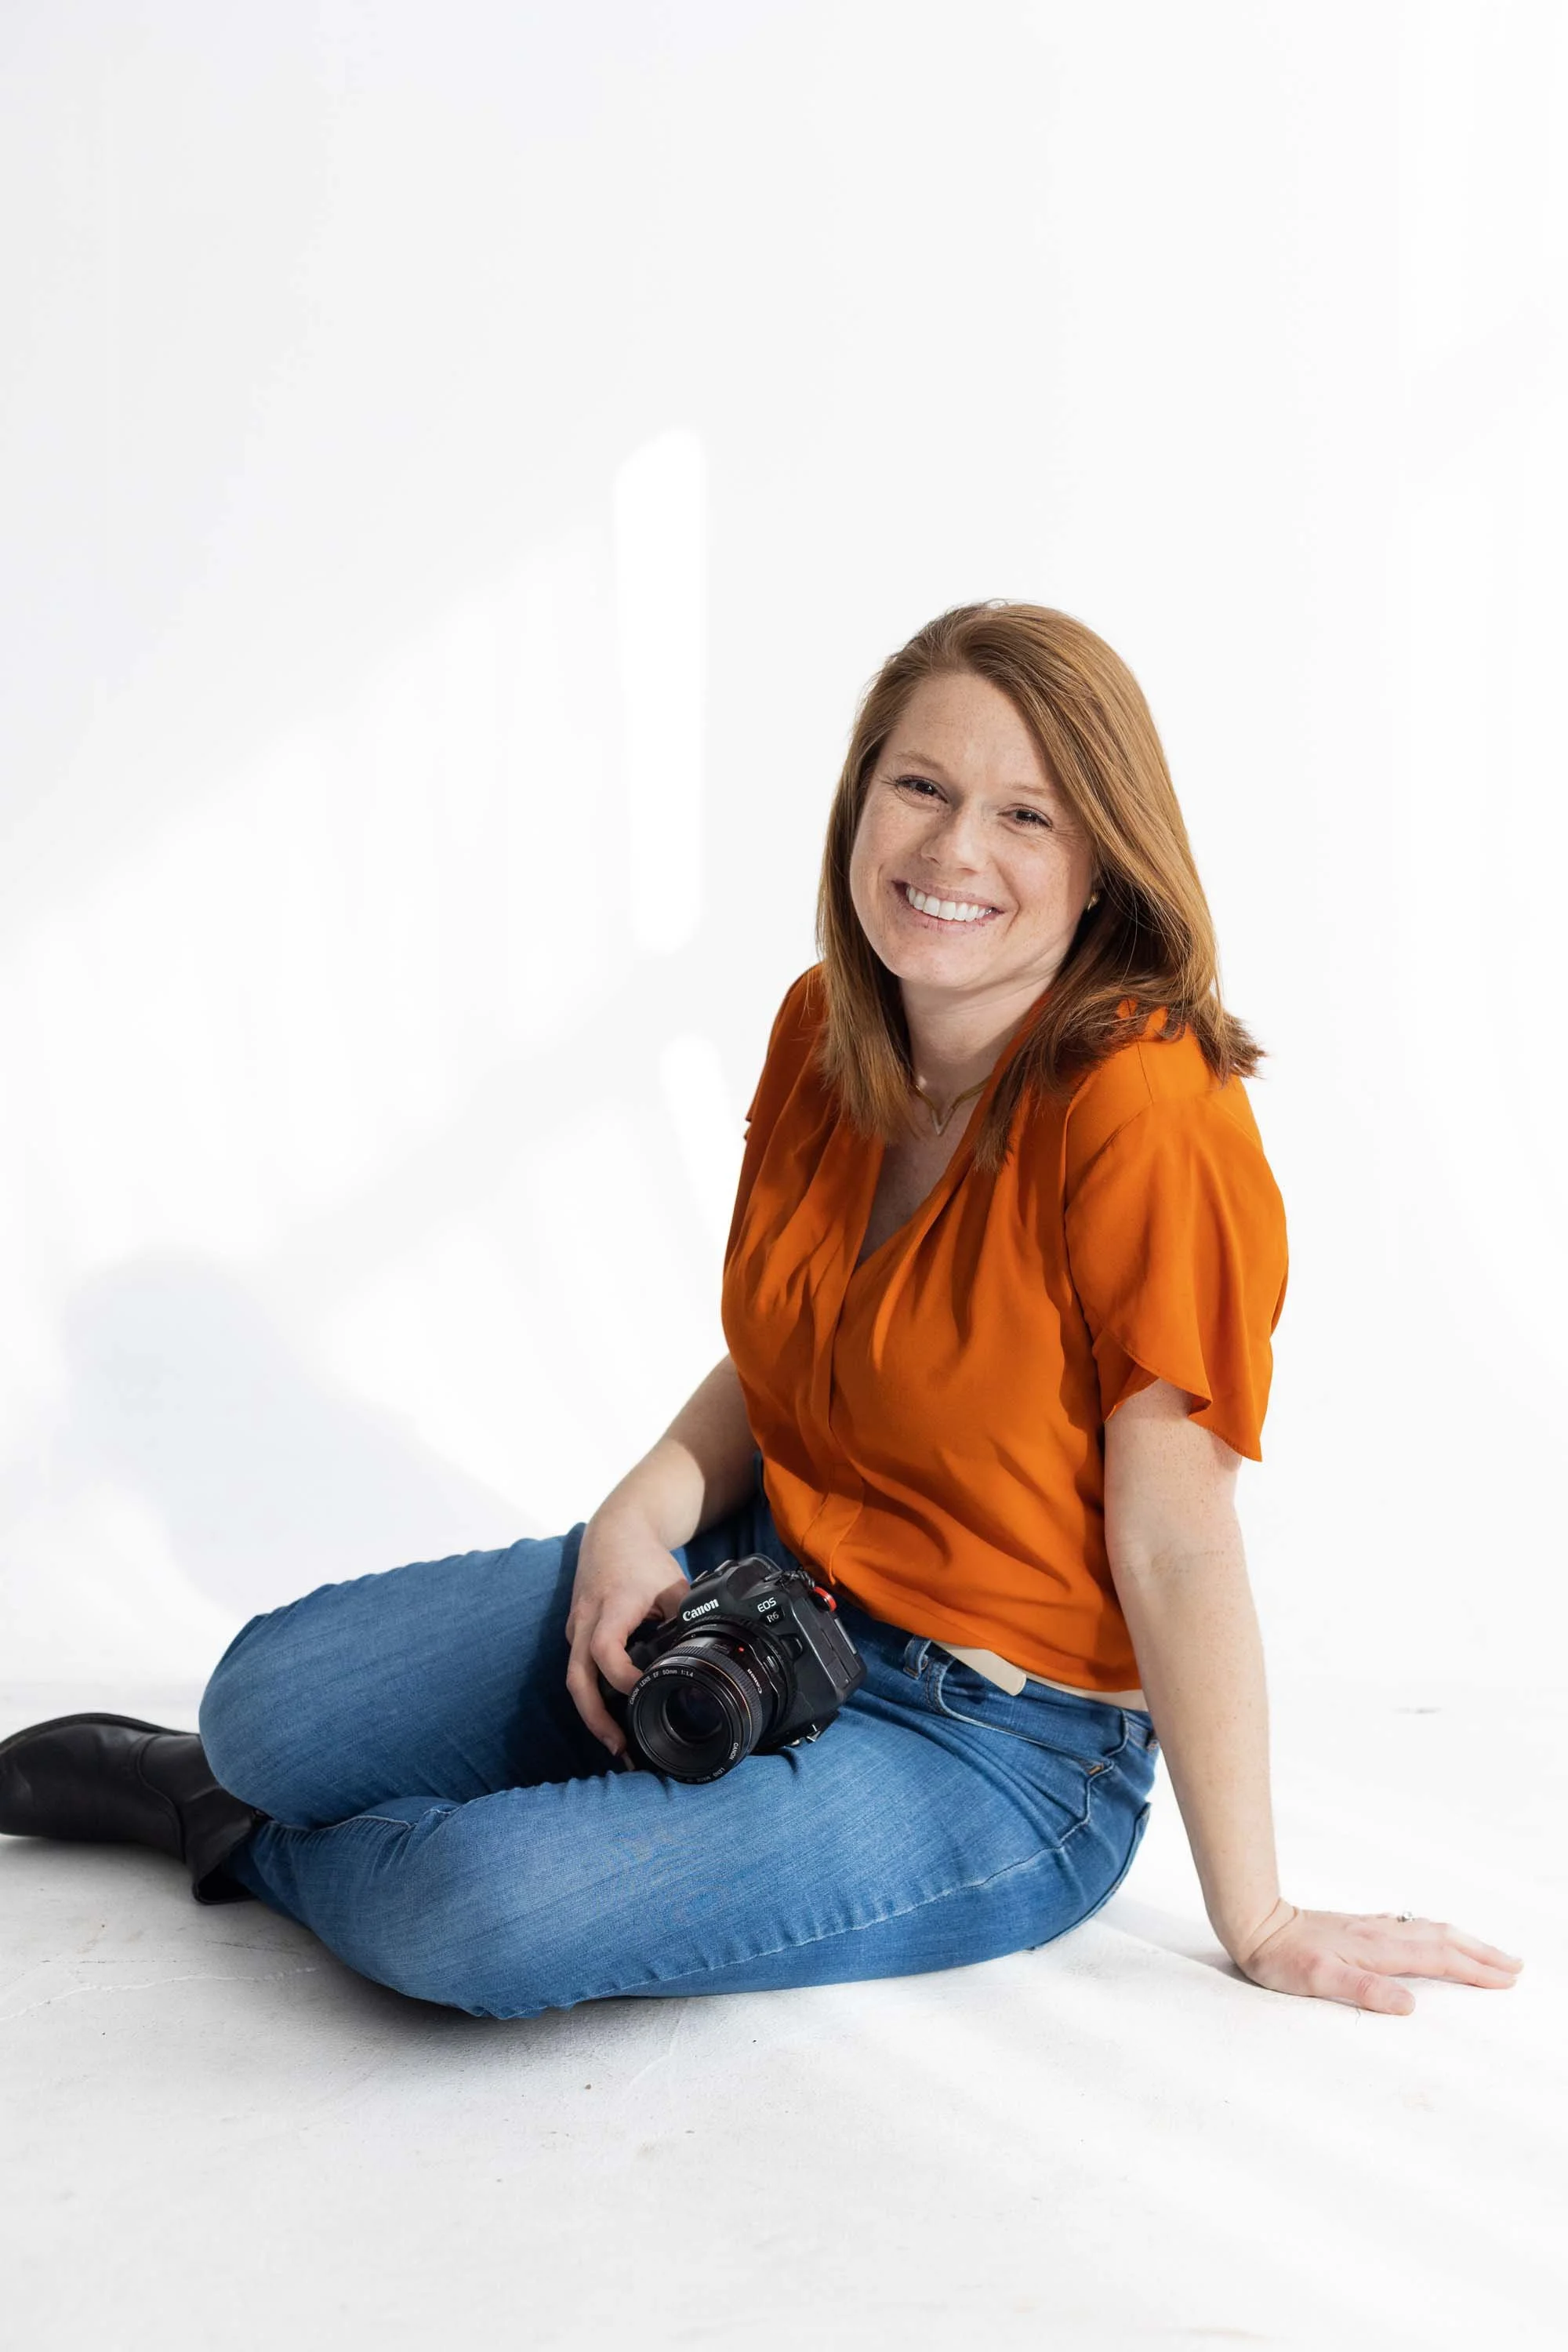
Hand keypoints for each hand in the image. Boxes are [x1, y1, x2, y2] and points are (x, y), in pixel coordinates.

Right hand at [564, 1508, 690, 1757]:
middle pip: (577, 1679)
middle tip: (619, 1747)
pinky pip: (579, 1669)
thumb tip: (708, 1655)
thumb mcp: (673, 1584)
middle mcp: (586, 1621)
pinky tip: (610, 1714)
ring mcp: (576, 1628)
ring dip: (591, 1713)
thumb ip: (686, 1617)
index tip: (645, 1691)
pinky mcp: (576, 1632)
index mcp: (611, 1608)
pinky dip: (592, 1694)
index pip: (605, 1651)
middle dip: (595, 1717)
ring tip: (617, 1743)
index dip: (622, 1677)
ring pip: (575, 1678)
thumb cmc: (643, 1558)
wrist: (613, 1530)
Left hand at [1229, 1898, 1524, 2013]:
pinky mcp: (1359, 1927)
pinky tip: (1435, 1936)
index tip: (1506, 1979)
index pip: (1439, 1958)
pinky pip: (1410, 1928)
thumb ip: (1363, 1990)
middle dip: (1481, 1953)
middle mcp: (1380, 1934)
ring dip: (1464, 1941)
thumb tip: (1409, 2004)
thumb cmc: (1282, 1959)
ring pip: (1429, 1930)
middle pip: (1443, 1940)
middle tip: (1515, 1966)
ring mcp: (1371, 1928)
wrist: (1256, 1924)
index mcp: (1378, 1950)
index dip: (1475, 1970)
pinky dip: (1435, 1934)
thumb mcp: (1318, 1981)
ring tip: (1489, 1952)